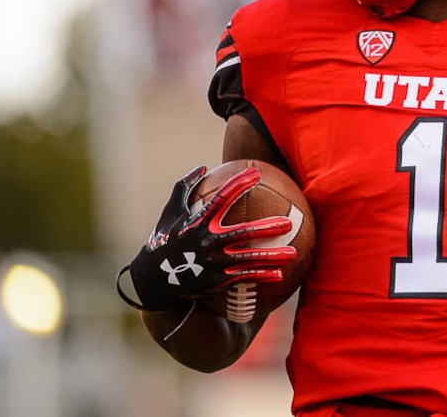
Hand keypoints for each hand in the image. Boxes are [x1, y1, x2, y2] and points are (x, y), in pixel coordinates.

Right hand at [117, 165, 297, 311]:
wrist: (152, 280)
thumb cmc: (164, 239)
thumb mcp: (170, 212)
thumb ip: (185, 187)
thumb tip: (203, 166)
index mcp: (197, 222)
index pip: (220, 200)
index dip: (238, 185)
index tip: (256, 173)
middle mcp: (206, 242)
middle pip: (242, 233)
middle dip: (266, 228)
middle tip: (289, 222)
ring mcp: (212, 263)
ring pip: (247, 259)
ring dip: (271, 257)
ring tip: (293, 254)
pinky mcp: (215, 280)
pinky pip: (242, 278)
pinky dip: (261, 276)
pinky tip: (280, 275)